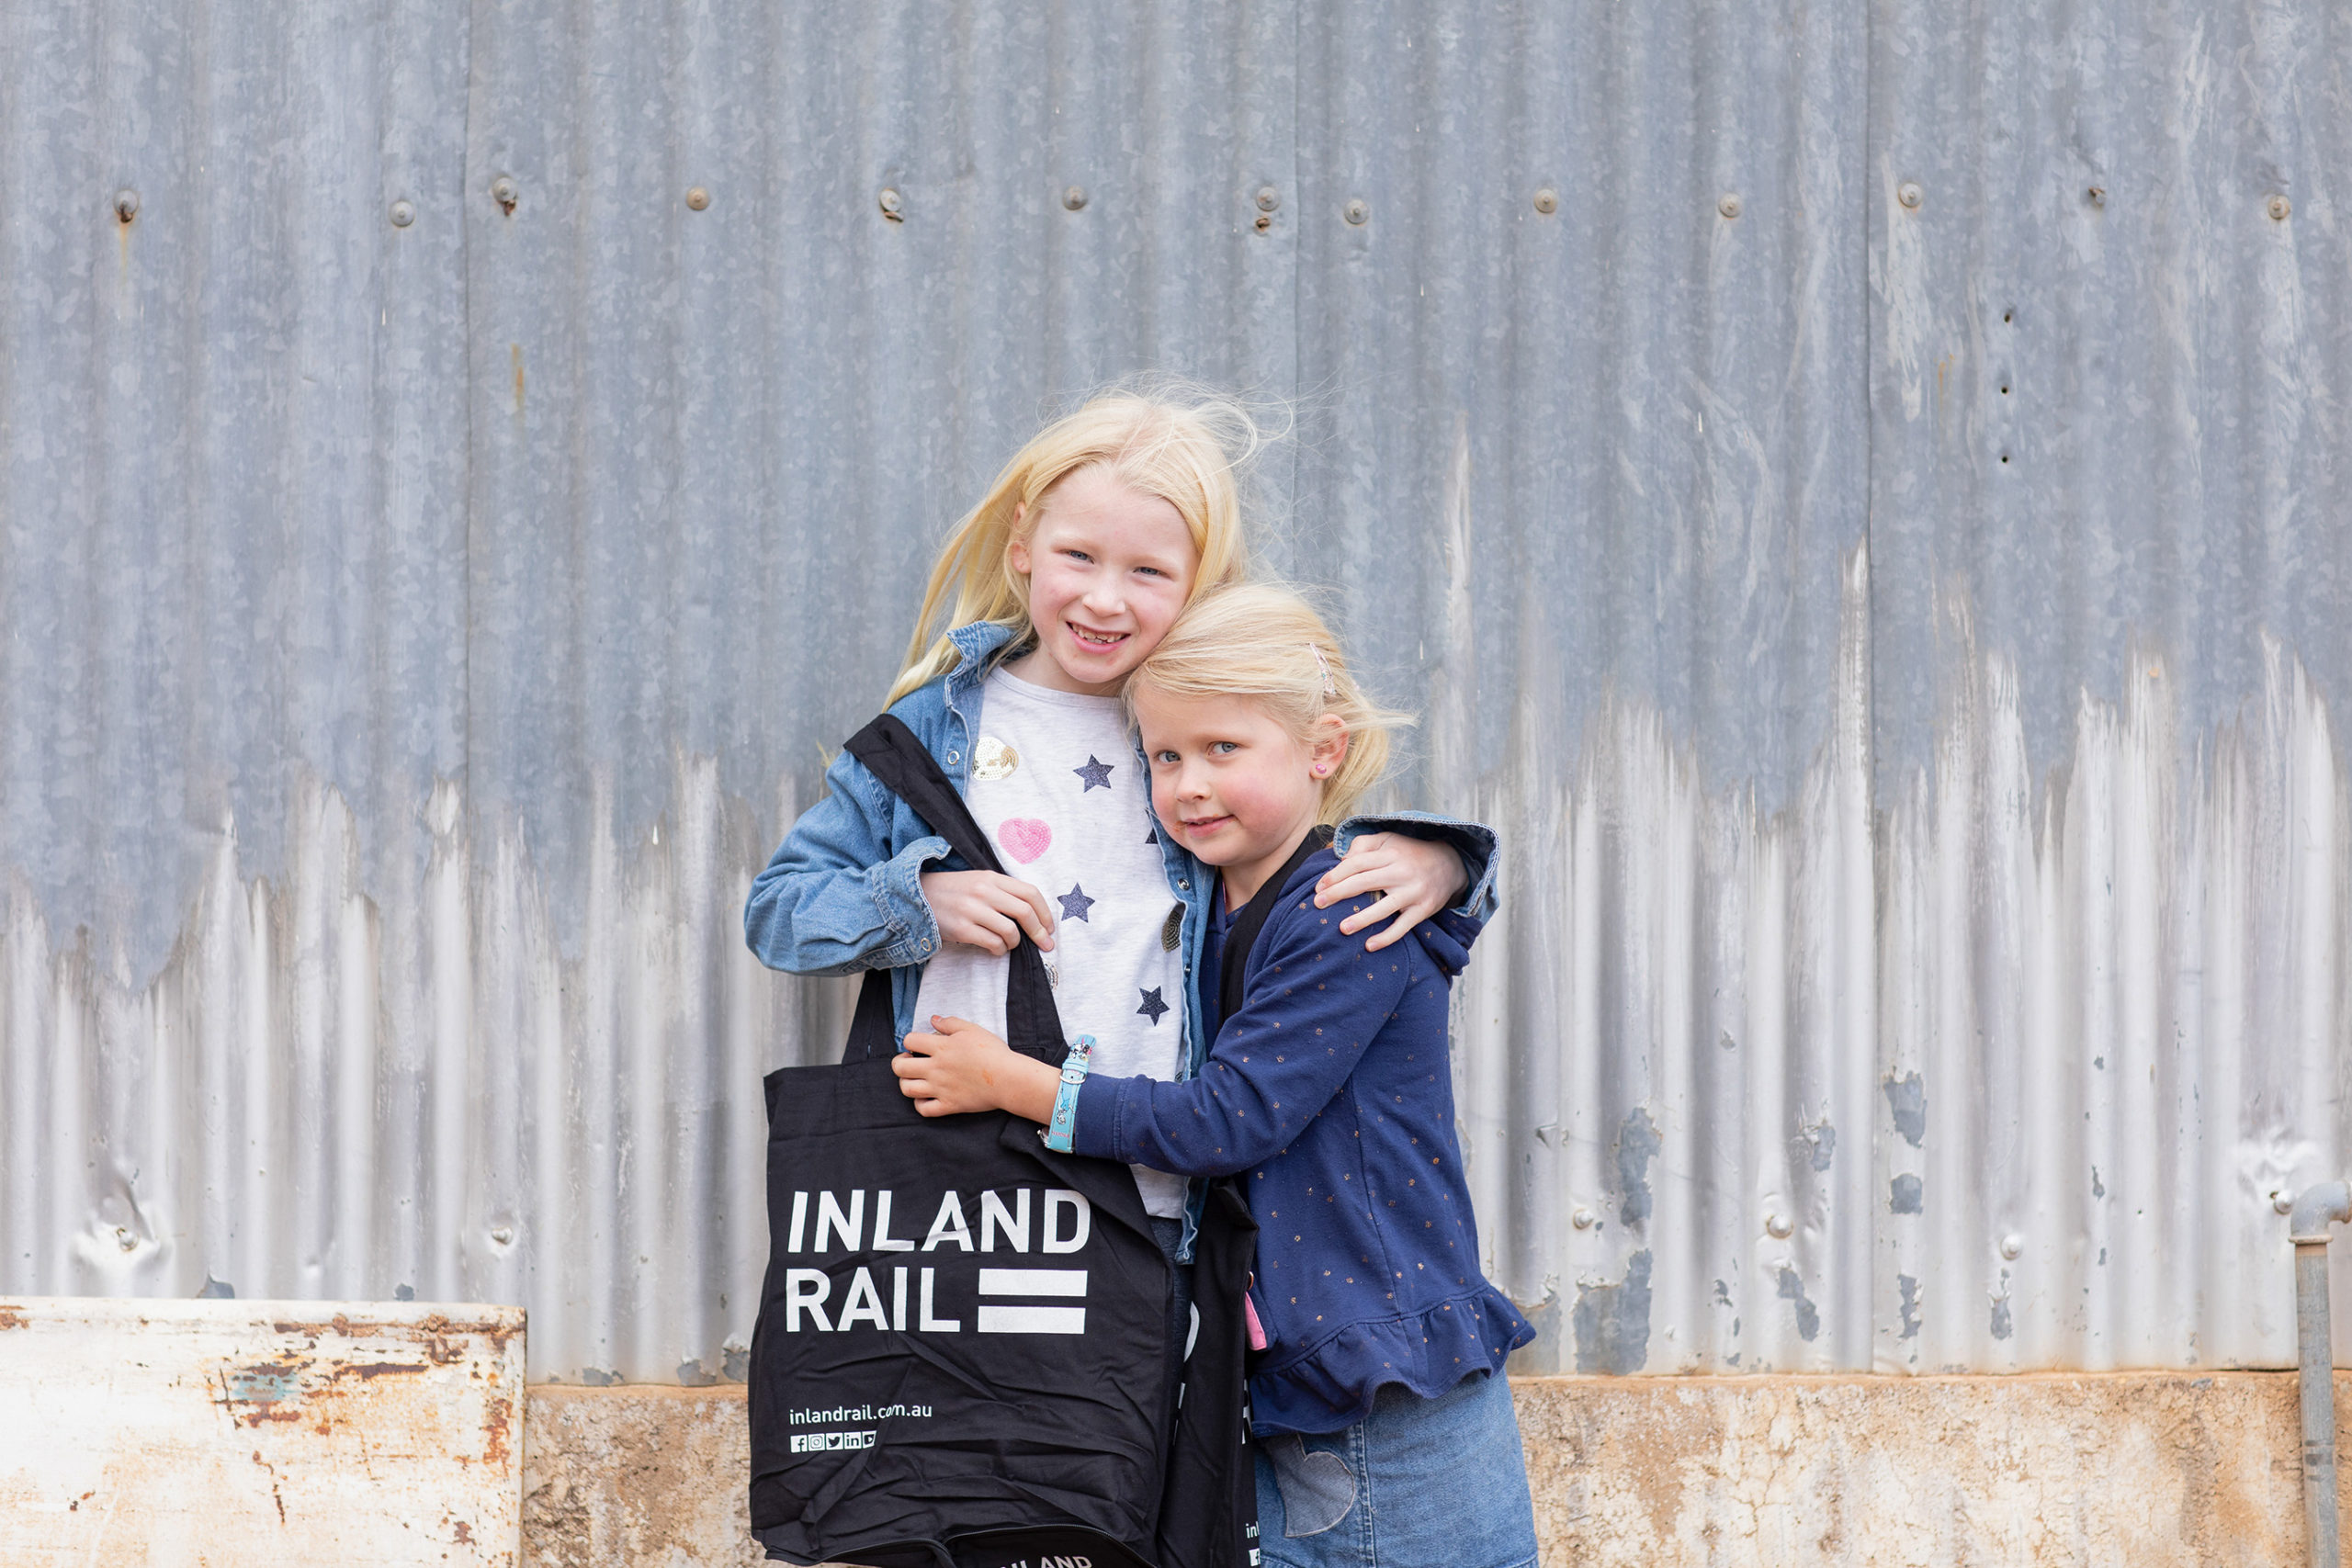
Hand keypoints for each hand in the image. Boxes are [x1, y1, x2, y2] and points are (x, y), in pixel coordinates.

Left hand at [893, 1015, 1059, 1120]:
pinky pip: (923, 1109)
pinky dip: (919, 1104)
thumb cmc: (993, 1052)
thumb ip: (950, 1023)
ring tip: (916, 1079)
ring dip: (906, 1083)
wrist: (1008, 1078)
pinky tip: (926, 1097)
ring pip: (907, 1089)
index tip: (918, 1045)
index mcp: (941, 1047)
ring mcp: (940, 1089)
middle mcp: (936, 1068)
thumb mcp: (972, 1029)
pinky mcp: (949, 1105)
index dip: (910, 1041)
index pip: (909, 1041)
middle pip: (900, 1067)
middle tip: (910, 1061)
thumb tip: (933, 1019)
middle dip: (899, 1062)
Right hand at [919, 870, 1055, 953]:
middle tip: (1045, 944)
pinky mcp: (962, 929)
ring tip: (1009, 944)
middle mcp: (984, 891)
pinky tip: (995, 948)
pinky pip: (993, 944)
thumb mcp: (979, 881)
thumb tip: (1033, 915)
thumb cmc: (953, 891)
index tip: (1050, 927)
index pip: (1030, 892)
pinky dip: (999, 949)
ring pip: (1010, 931)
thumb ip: (1004, 892)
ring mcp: (972, 910)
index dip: (1045, 912)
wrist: (917, 896)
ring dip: (1015, 943)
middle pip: (1025, 912)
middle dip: (1039, 932)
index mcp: (992, 877)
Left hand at [1313, 833, 1468, 951]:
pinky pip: (1403, 927)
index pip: (1357, 863)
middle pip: (1365, 882)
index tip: (1319, 887)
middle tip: (1318, 904)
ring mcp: (1413, 892)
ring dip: (1363, 919)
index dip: (1336, 875)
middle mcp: (1401, 872)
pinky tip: (1369, 945)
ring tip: (1342, 929)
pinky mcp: (1423, 910)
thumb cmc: (1409, 853)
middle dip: (1339, 893)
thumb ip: (1363, 844)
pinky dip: (1387, 937)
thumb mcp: (1388, 839)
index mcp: (1389, 854)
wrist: (1450, 863)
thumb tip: (1342, 859)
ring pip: (1385, 907)